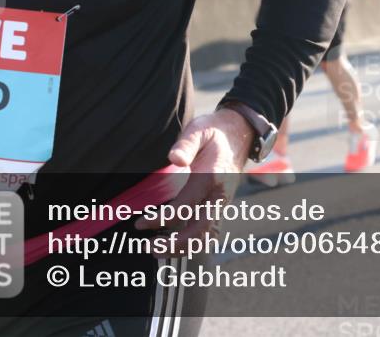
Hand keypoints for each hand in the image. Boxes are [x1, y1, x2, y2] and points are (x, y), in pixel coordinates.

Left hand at [134, 109, 253, 250]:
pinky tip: (176, 244)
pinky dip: (194, 243)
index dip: (161, 219)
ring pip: (208, 236)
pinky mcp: (220, 207)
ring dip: (186, 248)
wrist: (239, 134)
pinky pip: (210, 232)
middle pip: (201, 230)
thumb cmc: (214, 132)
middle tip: (152, 247)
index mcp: (212, 177)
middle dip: (177, 244)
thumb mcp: (199, 130)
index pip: (185, 207)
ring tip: (161, 250)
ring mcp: (222, 203)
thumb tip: (175, 159)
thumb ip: (186, 144)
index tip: (140, 224)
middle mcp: (220, 195)